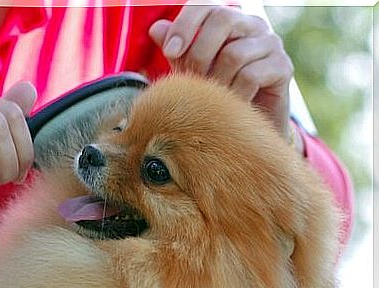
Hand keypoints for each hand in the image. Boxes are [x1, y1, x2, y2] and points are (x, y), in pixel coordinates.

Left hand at [149, 3, 294, 141]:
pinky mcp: (283, 67)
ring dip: (216, 81)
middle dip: (199, 53)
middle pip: (223, 19)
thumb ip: (176, 49)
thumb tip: (156, 29)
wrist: (247, 124)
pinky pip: (251, 75)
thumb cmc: (217, 92)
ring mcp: (270, 43)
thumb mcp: (190, 70)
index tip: (170, 52)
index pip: (205, 5)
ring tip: (212, 98)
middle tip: (193, 80)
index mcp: (227, 19)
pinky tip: (230, 105)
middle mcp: (251, 24)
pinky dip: (234, 94)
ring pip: (234, 53)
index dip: (185, 24)